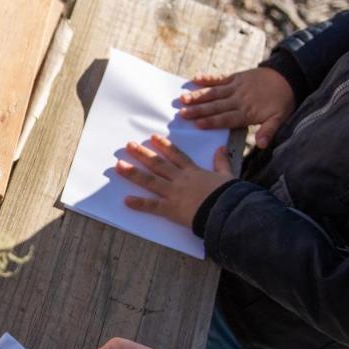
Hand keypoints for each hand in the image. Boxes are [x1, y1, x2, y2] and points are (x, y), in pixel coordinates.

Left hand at [116, 135, 233, 226]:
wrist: (228, 211)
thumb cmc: (230, 195)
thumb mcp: (227, 175)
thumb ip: (222, 162)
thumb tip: (222, 148)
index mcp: (193, 172)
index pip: (176, 155)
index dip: (164, 145)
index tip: (152, 137)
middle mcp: (180, 179)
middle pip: (158, 164)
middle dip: (142, 154)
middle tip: (128, 145)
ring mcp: (174, 193)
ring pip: (150, 181)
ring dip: (133, 173)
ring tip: (118, 165)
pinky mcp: (171, 209)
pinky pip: (152, 206)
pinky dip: (139, 204)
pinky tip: (126, 200)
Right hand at [180, 67, 294, 148]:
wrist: (288, 77)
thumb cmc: (282, 101)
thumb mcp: (280, 118)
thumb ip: (268, 131)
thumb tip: (261, 145)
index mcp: (247, 112)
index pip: (226, 119)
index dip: (211, 122)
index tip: (197, 124)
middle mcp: (239, 99)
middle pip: (215, 106)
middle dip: (198, 110)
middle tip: (182, 113)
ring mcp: (236, 87)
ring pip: (214, 92)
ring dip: (198, 95)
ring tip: (183, 98)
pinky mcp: (236, 77)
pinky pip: (219, 78)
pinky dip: (207, 78)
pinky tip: (195, 79)